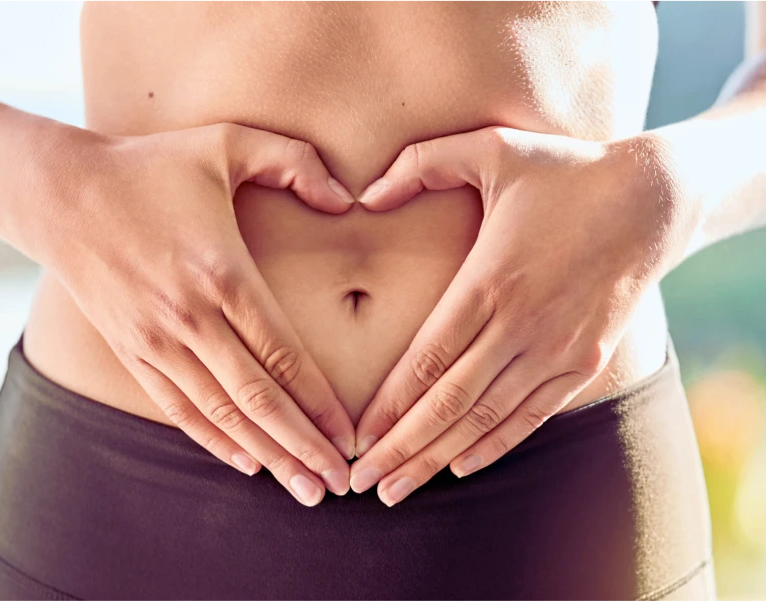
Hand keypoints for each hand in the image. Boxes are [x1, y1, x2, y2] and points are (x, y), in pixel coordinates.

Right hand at [37, 122, 356, 505]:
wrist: (60, 192)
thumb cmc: (151, 166)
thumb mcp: (227, 143)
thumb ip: (295, 162)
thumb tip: (347, 200)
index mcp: (223, 273)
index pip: (285, 357)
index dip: (322, 405)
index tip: (350, 438)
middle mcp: (191, 319)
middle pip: (258, 400)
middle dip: (303, 448)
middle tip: (339, 485)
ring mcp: (157, 341)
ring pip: (221, 415)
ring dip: (266, 456)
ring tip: (304, 490)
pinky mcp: (133, 351)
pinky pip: (179, 408)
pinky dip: (214, 440)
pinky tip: (246, 462)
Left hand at [349, 126, 681, 504]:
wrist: (654, 200)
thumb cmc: (566, 172)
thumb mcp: (493, 149)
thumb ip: (421, 163)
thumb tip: (365, 193)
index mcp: (490, 281)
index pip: (425, 361)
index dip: (387, 407)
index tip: (355, 439)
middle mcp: (521, 325)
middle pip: (448, 403)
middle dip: (401, 449)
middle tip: (362, 485)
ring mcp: (557, 349)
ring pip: (486, 418)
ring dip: (438, 458)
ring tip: (398, 491)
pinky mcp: (585, 361)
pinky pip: (532, 414)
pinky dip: (494, 443)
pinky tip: (461, 465)